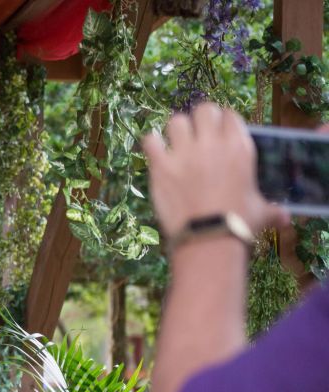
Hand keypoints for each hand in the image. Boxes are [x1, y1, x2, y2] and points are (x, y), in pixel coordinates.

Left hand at [142, 104, 289, 237]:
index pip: (230, 115)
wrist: (208, 238)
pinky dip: (152, 143)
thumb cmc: (239, 224)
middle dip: (200, 119)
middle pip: (203, 110)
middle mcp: (212, 143)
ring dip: (176, 130)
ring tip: (176, 143)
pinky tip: (155, 152)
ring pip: (176, 121)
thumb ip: (272, 209)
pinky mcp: (160, 166)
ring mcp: (184, 153)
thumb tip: (285, 218)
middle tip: (197, 135)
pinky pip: (150, 141)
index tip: (219, 133)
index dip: (223, 122)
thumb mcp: (260, 212)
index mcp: (239, 147)